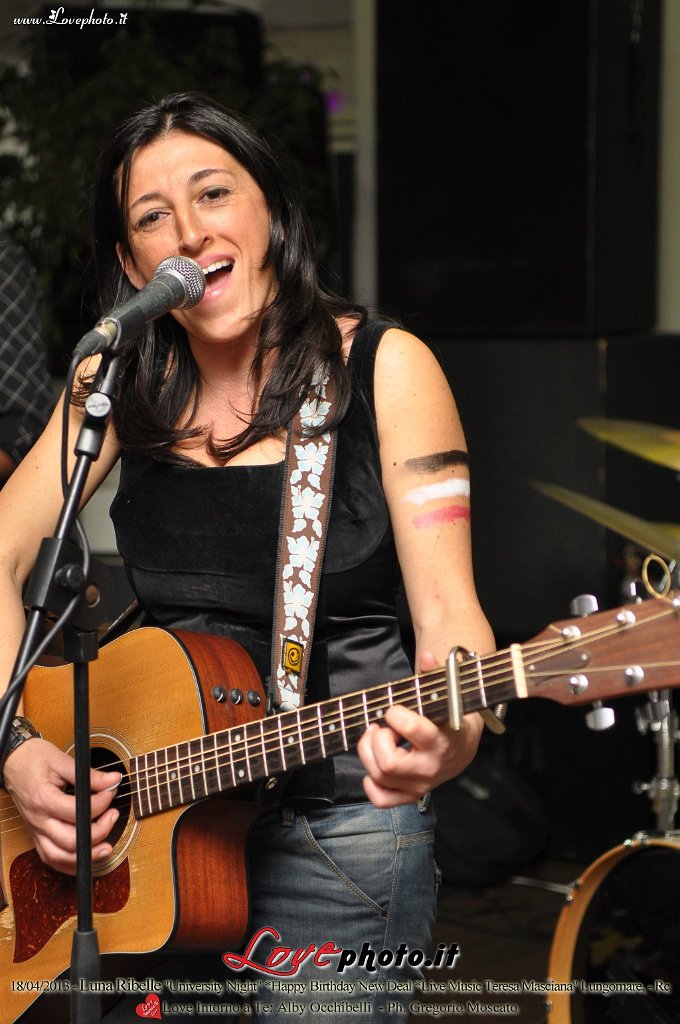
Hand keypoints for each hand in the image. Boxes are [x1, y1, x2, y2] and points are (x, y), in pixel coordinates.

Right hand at [3, 737, 120, 874]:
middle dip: (98, 832)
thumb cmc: (33, 758)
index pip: (77, 812)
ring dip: (85, 856)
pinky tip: (85, 857)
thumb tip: (113, 781)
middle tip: (113, 815)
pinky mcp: (36, 834)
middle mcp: (38, 820)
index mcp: (43, 799)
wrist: (12, 762)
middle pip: (70, 841)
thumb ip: (88, 775)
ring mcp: (36, 830)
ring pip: (59, 857)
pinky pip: (51, 858)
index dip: (100, 804)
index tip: (111, 791)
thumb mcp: (61, 759)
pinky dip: (69, 863)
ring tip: (106, 847)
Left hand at [357, 652, 482, 807]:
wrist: (461, 747)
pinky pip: (381, 798)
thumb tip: (427, 656)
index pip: (413, 731)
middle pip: (389, 763)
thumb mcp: (446, 694)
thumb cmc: (449, 716)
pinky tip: (375, 761)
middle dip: (377, 740)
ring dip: (369, 753)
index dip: (396, 716)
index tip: (395, 710)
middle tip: (380, 727)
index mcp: (442, 740)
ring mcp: (419, 784)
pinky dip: (370, 781)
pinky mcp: (409, 795)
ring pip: (380, 776)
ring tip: (377, 737)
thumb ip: (435, 674)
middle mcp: (430, 767)